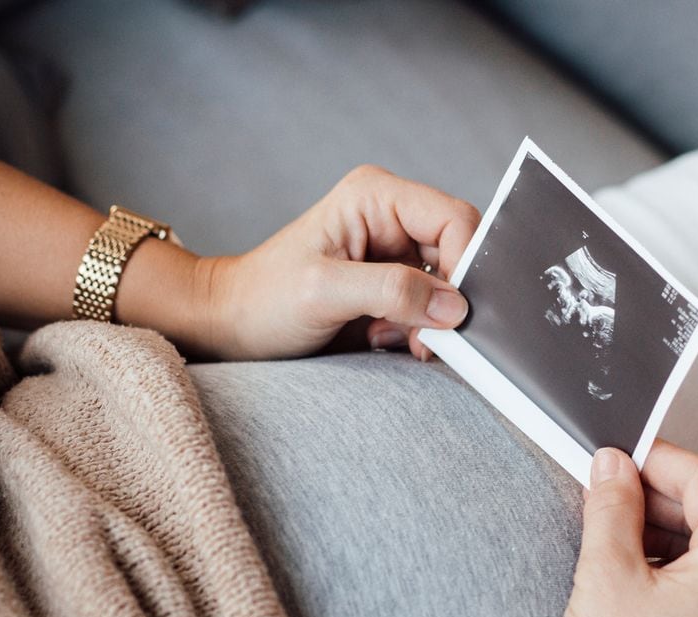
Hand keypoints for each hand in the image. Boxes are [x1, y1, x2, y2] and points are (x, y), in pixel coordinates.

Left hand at [186, 165, 478, 360]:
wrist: (232, 326)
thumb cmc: (262, 299)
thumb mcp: (324, 292)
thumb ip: (391, 291)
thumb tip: (454, 306)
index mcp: (377, 196)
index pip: (454, 219)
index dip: (465, 264)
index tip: (454, 314)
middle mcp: (392, 217)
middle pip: (460, 251)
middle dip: (450, 300)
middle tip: (426, 337)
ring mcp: (395, 252)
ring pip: (451, 286)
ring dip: (433, 321)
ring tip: (393, 338)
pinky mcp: (393, 286)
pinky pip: (432, 308)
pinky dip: (421, 332)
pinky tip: (386, 339)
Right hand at [558, 442, 697, 616]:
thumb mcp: (607, 574)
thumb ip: (613, 506)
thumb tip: (614, 466)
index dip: (659, 460)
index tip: (621, 454)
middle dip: (661, 499)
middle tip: (608, 490)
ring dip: (669, 534)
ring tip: (613, 532)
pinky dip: (682, 569)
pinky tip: (637, 570)